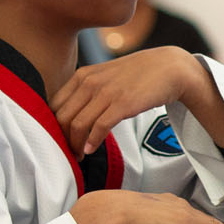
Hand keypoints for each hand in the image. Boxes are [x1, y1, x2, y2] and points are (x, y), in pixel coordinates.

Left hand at [54, 47, 212, 155]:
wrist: (170, 68)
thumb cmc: (139, 75)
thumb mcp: (107, 76)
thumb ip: (89, 89)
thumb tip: (75, 111)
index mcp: (83, 75)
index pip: (55, 104)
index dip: (53, 126)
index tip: (61, 138)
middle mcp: (90, 82)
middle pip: (62, 117)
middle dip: (61, 139)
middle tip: (69, 151)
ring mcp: (106, 93)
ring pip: (77, 124)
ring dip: (76, 144)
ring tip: (80, 155)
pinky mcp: (123, 104)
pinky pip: (99, 127)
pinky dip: (92, 141)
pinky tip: (92, 150)